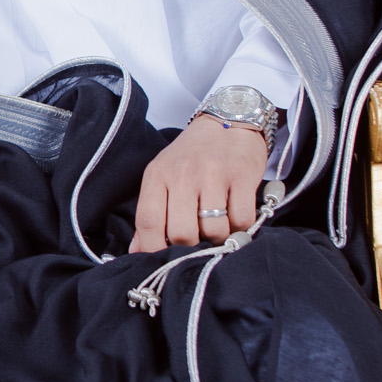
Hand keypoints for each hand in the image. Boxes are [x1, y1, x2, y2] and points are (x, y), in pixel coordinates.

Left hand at [129, 114, 269, 253]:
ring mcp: (214, 175)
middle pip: (182, 233)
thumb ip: (151, 212)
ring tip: (218, 226)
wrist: (228, 120)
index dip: (152, 249)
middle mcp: (183, 174)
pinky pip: (241, 220)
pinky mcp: (243, 176)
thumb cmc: (193, 154)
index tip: (161, 262)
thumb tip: (138, 250)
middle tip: (197, 239)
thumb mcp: (163, 175)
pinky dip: (241, 226)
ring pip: (213, 230)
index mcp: (159, 175)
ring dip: (218, 238)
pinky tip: (236, 216)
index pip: (148, 222)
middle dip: (190, 246)